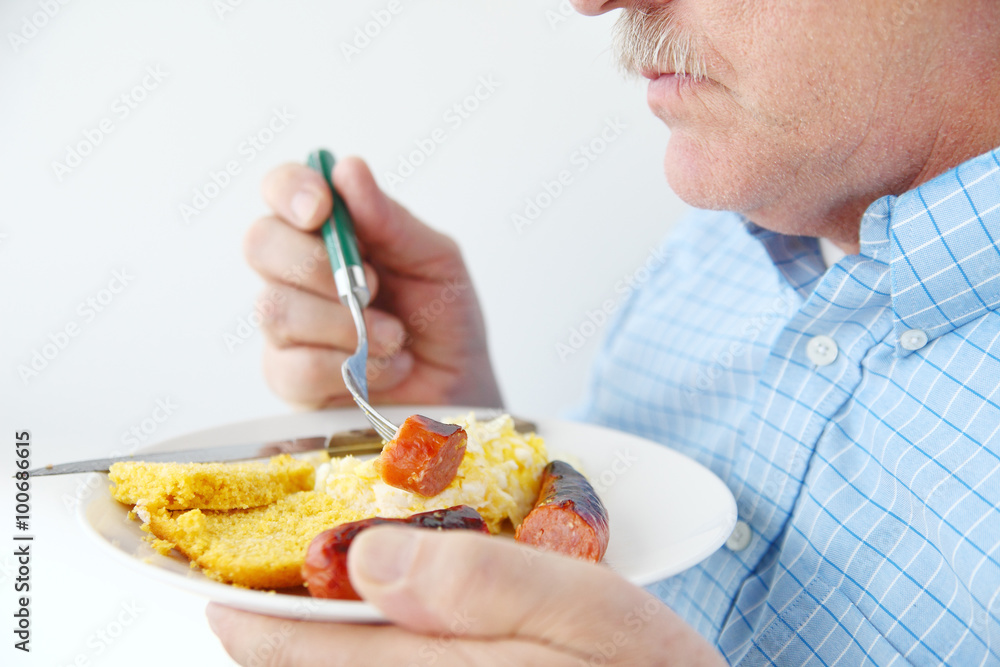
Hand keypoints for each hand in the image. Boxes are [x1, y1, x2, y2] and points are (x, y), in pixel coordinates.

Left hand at [207, 527, 724, 665]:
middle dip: (276, 638)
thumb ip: (480, 582)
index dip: (252, 617)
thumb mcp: (585, 608)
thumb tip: (368, 559)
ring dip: (316, 652)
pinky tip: (381, 634)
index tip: (214, 587)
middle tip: (250, 596)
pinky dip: (366, 660)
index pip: (306, 655)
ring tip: (304, 612)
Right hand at [245, 157, 502, 408]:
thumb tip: (348, 170)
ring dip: (345, 324)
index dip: (291, 190)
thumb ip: (391, 221)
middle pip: (260, 243)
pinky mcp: (289, 378)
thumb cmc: (443, 320)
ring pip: (276, 309)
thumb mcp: (435, 261)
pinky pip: (294, 366)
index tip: (322, 208)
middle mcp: (297, 272)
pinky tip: (388, 367)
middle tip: (371, 285)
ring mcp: (287, 326)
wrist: (458, 389)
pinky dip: (350, 366)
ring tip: (396, 337)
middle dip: (317, 264)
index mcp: (331, 232)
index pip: (283, 190)